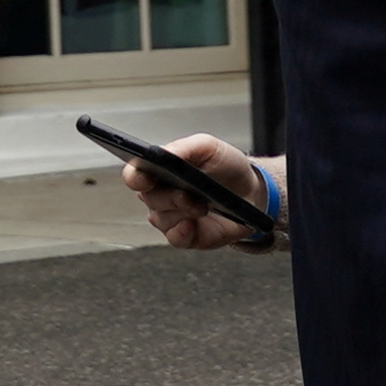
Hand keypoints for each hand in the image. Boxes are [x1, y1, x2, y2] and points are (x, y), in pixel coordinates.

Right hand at [117, 133, 274, 251]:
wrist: (250, 191)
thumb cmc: (225, 166)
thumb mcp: (208, 147)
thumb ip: (183, 148)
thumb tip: (161, 153)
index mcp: (159, 169)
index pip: (135, 174)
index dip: (135, 176)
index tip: (144, 178)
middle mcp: (160, 194)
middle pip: (149, 198)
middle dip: (170, 196)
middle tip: (189, 193)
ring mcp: (171, 217)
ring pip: (161, 219)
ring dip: (182, 212)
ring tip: (201, 205)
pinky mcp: (186, 236)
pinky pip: (174, 238)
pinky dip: (182, 233)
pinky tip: (193, 225)